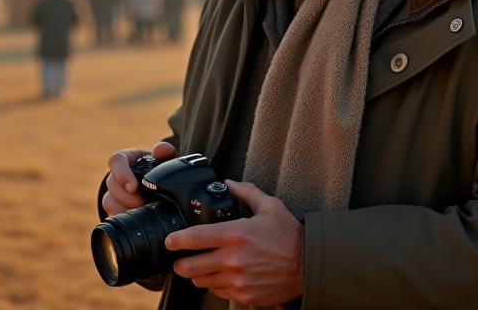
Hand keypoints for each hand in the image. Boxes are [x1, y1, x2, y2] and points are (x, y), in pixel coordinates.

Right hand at [102, 141, 177, 216]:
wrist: (161, 186)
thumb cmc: (160, 169)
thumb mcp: (166, 159)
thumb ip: (166, 150)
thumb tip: (158, 150)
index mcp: (127, 159)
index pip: (116, 160)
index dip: (121, 174)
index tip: (133, 187)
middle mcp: (117, 175)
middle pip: (111, 184)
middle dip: (126, 197)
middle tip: (141, 203)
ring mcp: (114, 192)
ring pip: (108, 201)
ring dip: (123, 209)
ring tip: (140, 213)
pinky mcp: (115, 208)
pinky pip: (111, 214)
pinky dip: (121, 218)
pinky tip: (134, 221)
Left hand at [167, 180, 302, 306]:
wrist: (308, 266)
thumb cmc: (289, 235)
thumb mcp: (269, 206)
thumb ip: (245, 192)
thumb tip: (227, 183)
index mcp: (236, 234)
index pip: (195, 238)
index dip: (175, 240)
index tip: (169, 239)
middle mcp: (233, 259)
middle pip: (189, 267)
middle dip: (180, 263)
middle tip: (180, 258)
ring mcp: (238, 280)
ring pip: (201, 282)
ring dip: (198, 274)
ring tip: (203, 266)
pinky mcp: (244, 295)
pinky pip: (218, 291)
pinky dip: (216, 284)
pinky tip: (223, 274)